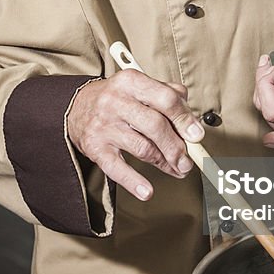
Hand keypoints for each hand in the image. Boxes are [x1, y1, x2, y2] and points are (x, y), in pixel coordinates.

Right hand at [67, 70, 204, 200]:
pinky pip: (116, 168)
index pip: (165, 98)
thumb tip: (192, 122)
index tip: (197, 136)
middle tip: (188, 161)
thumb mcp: (139, 86)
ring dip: (164, 163)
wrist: (75, 107)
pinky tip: (147, 191)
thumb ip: (168, 96)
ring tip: (177, 170)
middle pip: (156, 126)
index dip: (185, 119)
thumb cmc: (117, 98)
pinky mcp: (95, 147)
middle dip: (177, 147)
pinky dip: (133, 182)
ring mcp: (104, 125)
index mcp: (131, 81)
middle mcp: (115, 101)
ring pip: (142, 148)